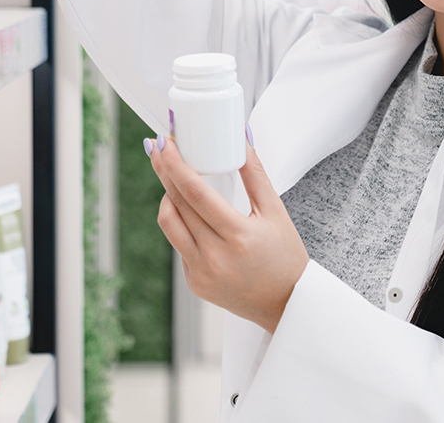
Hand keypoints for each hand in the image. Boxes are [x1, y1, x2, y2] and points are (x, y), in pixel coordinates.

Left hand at [148, 129, 309, 333]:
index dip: (175, 165)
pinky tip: (191, 212)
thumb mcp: (276, 211)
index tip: (164, 143)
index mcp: (238, 236)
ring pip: (169, 225)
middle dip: (164, 172)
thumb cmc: (286, 257)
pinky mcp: (194, 283)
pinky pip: (179, 244)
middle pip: (177, 205)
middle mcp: (215, 257)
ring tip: (172, 179)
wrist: (286, 303)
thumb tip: (241, 139)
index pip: (195, 194)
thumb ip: (255, 174)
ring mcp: (201, 272)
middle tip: (157, 148)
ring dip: (167, 197)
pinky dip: (181, 223)